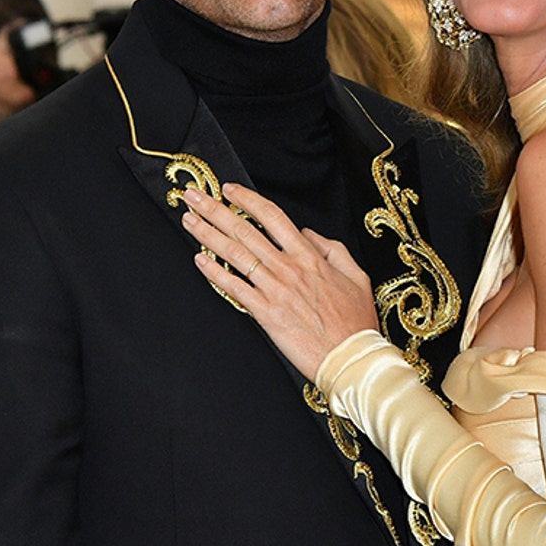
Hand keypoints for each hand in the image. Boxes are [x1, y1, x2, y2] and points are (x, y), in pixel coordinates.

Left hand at [180, 183, 377, 380]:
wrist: (350, 356)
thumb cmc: (355, 321)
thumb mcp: (356, 275)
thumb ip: (332, 249)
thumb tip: (308, 234)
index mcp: (310, 256)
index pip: (272, 217)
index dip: (248, 200)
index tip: (229, 189)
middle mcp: (288, 268)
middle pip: (245, 230)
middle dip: (215, 210)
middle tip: (194, 197)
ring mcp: (274, 290)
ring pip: (235, 255)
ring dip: (208, 235)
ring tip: (189, 221)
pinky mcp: (265, 313)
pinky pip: (234, 288)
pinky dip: (215, 272)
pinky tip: (199, 260)